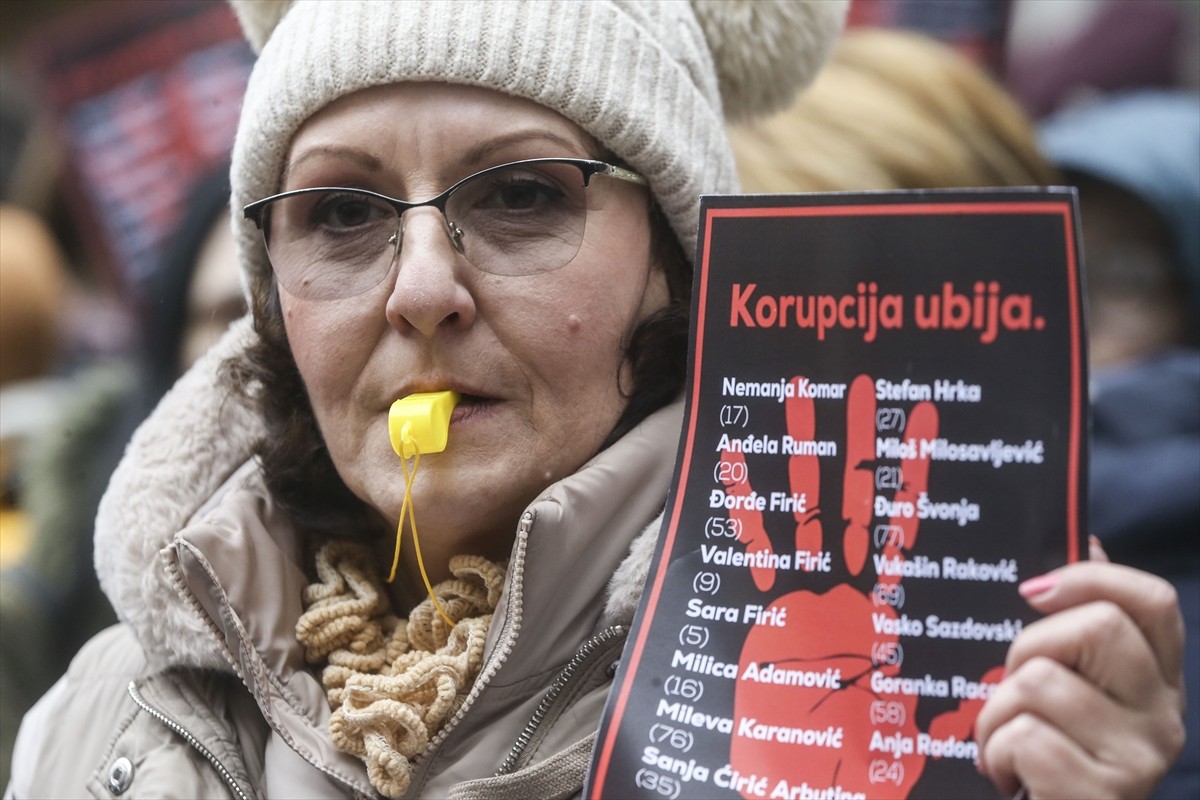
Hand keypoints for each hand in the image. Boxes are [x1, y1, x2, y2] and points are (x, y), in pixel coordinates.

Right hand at [725, 374, 994, 793]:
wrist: (804, 764)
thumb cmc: (861, 737)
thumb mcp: (911, 692)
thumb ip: (940, 646)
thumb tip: (969, 619)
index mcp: (885, 598)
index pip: (902, 523)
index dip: (912, 473)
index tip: (924, 418)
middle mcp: (845, 584)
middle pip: (854, 499)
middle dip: (858, 443)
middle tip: (862, 381)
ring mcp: (801, 587)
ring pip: (804, 508)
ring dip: (805, 454)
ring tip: (805, 396)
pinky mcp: (765, 600)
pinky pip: (756, 545)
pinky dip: (746, 504)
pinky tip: (737, 458)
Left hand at [975, 542, 1186, 798]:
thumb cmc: (1048, 750)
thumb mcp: (1065, 682)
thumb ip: (1076, 621)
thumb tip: (1087, 542)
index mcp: (1156, 678)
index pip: (1153, 601)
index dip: (1091, 578)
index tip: (1031, 590)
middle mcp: (1162, 716)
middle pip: (1098, 627)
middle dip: (1029, 646)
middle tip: (1013, 685)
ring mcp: (1138, 759)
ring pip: (1042, 682)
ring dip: (996, 712)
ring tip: (1003, 740)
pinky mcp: (1103, 793)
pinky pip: (1025, 738)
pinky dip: (995, 753)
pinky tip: (1007, 773)